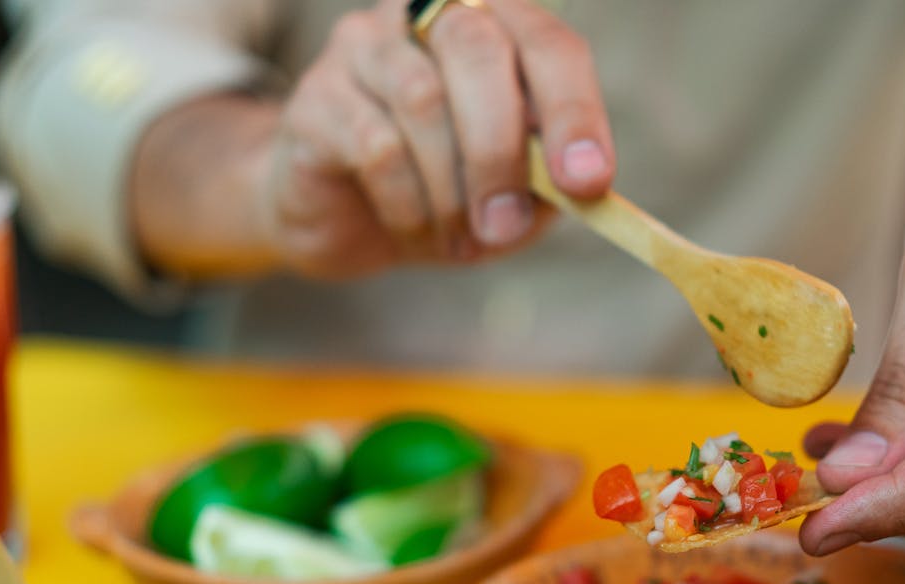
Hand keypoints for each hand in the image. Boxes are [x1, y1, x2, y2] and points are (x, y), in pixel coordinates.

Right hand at [263, 0, 613, 277]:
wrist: (348, 226)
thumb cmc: (448, 197)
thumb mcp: (516, 198)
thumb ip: (552, 182)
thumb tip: (581, 182)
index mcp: (494, 26)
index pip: (546, 43)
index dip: (573, 109)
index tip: (588, 182)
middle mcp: (426, 15)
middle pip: (477, 48)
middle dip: (501, 150)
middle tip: (504, 226)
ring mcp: (364, 47)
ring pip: (422, 100)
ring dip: (450, 190)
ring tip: (458, 240)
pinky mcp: (316, 98)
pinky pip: (375, 145)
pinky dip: (408, 204)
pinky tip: (414, 230)